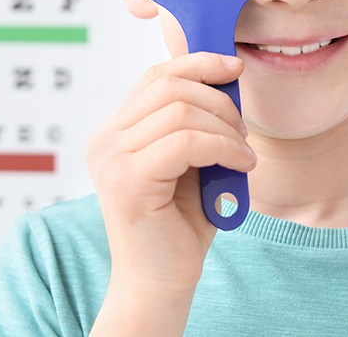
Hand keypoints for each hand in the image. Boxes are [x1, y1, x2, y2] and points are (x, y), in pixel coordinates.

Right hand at [85, 52, 255, 330]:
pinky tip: (241, 166)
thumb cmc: (179, 226)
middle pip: (168, 86)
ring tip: (243, 154)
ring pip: (181, 111)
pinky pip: (187, 142)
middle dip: (218, 100)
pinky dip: (224, 148)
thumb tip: (226, 76)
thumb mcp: (190, 163)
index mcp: (114, 133)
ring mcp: (111, 159)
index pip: (155, 76)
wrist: (159, 284)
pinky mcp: (128, 180)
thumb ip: (195, 124)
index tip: (234, 68)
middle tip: (242, 130)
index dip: (197, 64)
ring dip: (225, 128)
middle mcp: (105, 141)